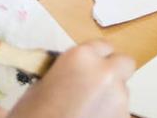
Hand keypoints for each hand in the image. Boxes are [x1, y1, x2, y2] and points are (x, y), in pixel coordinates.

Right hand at [7, 41, 133, 117]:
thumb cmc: (32, 114)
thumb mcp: (42, 85)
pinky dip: (110, 115)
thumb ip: (67, 72)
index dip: (95, 57)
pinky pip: (121, 111)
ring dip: (111, 96)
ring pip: (122, 89)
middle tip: (97, 84)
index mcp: (82, 57)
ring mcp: (120, 97)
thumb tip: (75, 74)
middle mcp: (106, 72)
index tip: (88, 68)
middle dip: (113, 71)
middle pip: (124, 63)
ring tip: (89, 110)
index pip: (102, 46)